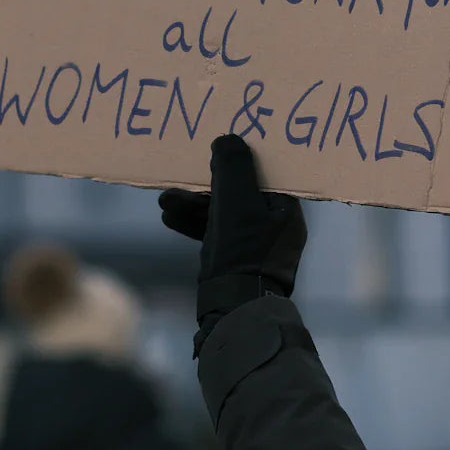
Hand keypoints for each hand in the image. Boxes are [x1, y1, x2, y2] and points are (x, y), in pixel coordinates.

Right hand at [159, 135, 306, 298]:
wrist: (233, 310)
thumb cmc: (241, 254)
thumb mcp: (235, 203)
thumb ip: (232, 168)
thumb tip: (228, 139)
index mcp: (285, 210)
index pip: (263, 174)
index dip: (238, 160)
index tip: (215, 150)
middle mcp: (275, 226)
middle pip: (238, 193)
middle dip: (204, 187)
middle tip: (178, 179)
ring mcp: (256, 245)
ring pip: (222, 214)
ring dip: (193, 205)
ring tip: (164, 201)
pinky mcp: (237, 261)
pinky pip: (216, 233)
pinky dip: (195, 224)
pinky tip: (169, 217)